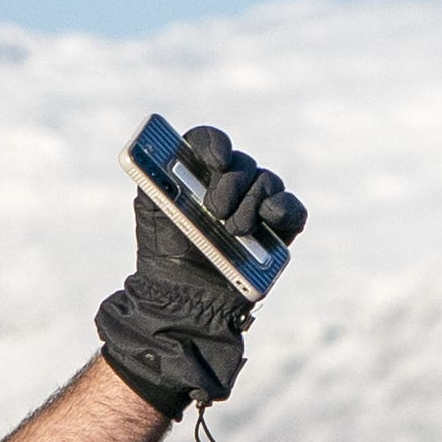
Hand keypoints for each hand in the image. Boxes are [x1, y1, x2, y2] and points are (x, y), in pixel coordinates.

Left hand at [98, 124, 297, 419]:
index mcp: (199, 172)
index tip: (214, 161)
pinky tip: (269, 216)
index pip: (209, 142)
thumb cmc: (164, 252)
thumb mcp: (150, 211)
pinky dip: (284, 208)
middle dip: (231, 183)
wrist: (183, 298)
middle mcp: (230, 184)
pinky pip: (291, 209)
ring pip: (267, 182)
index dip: (214, 144)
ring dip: (252, 201)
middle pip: (241, 164)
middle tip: (217, 209)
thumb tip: (166, 157)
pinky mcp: (277, 230)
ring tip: (235, 230)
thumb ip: (155, 179)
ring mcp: (255, 206)